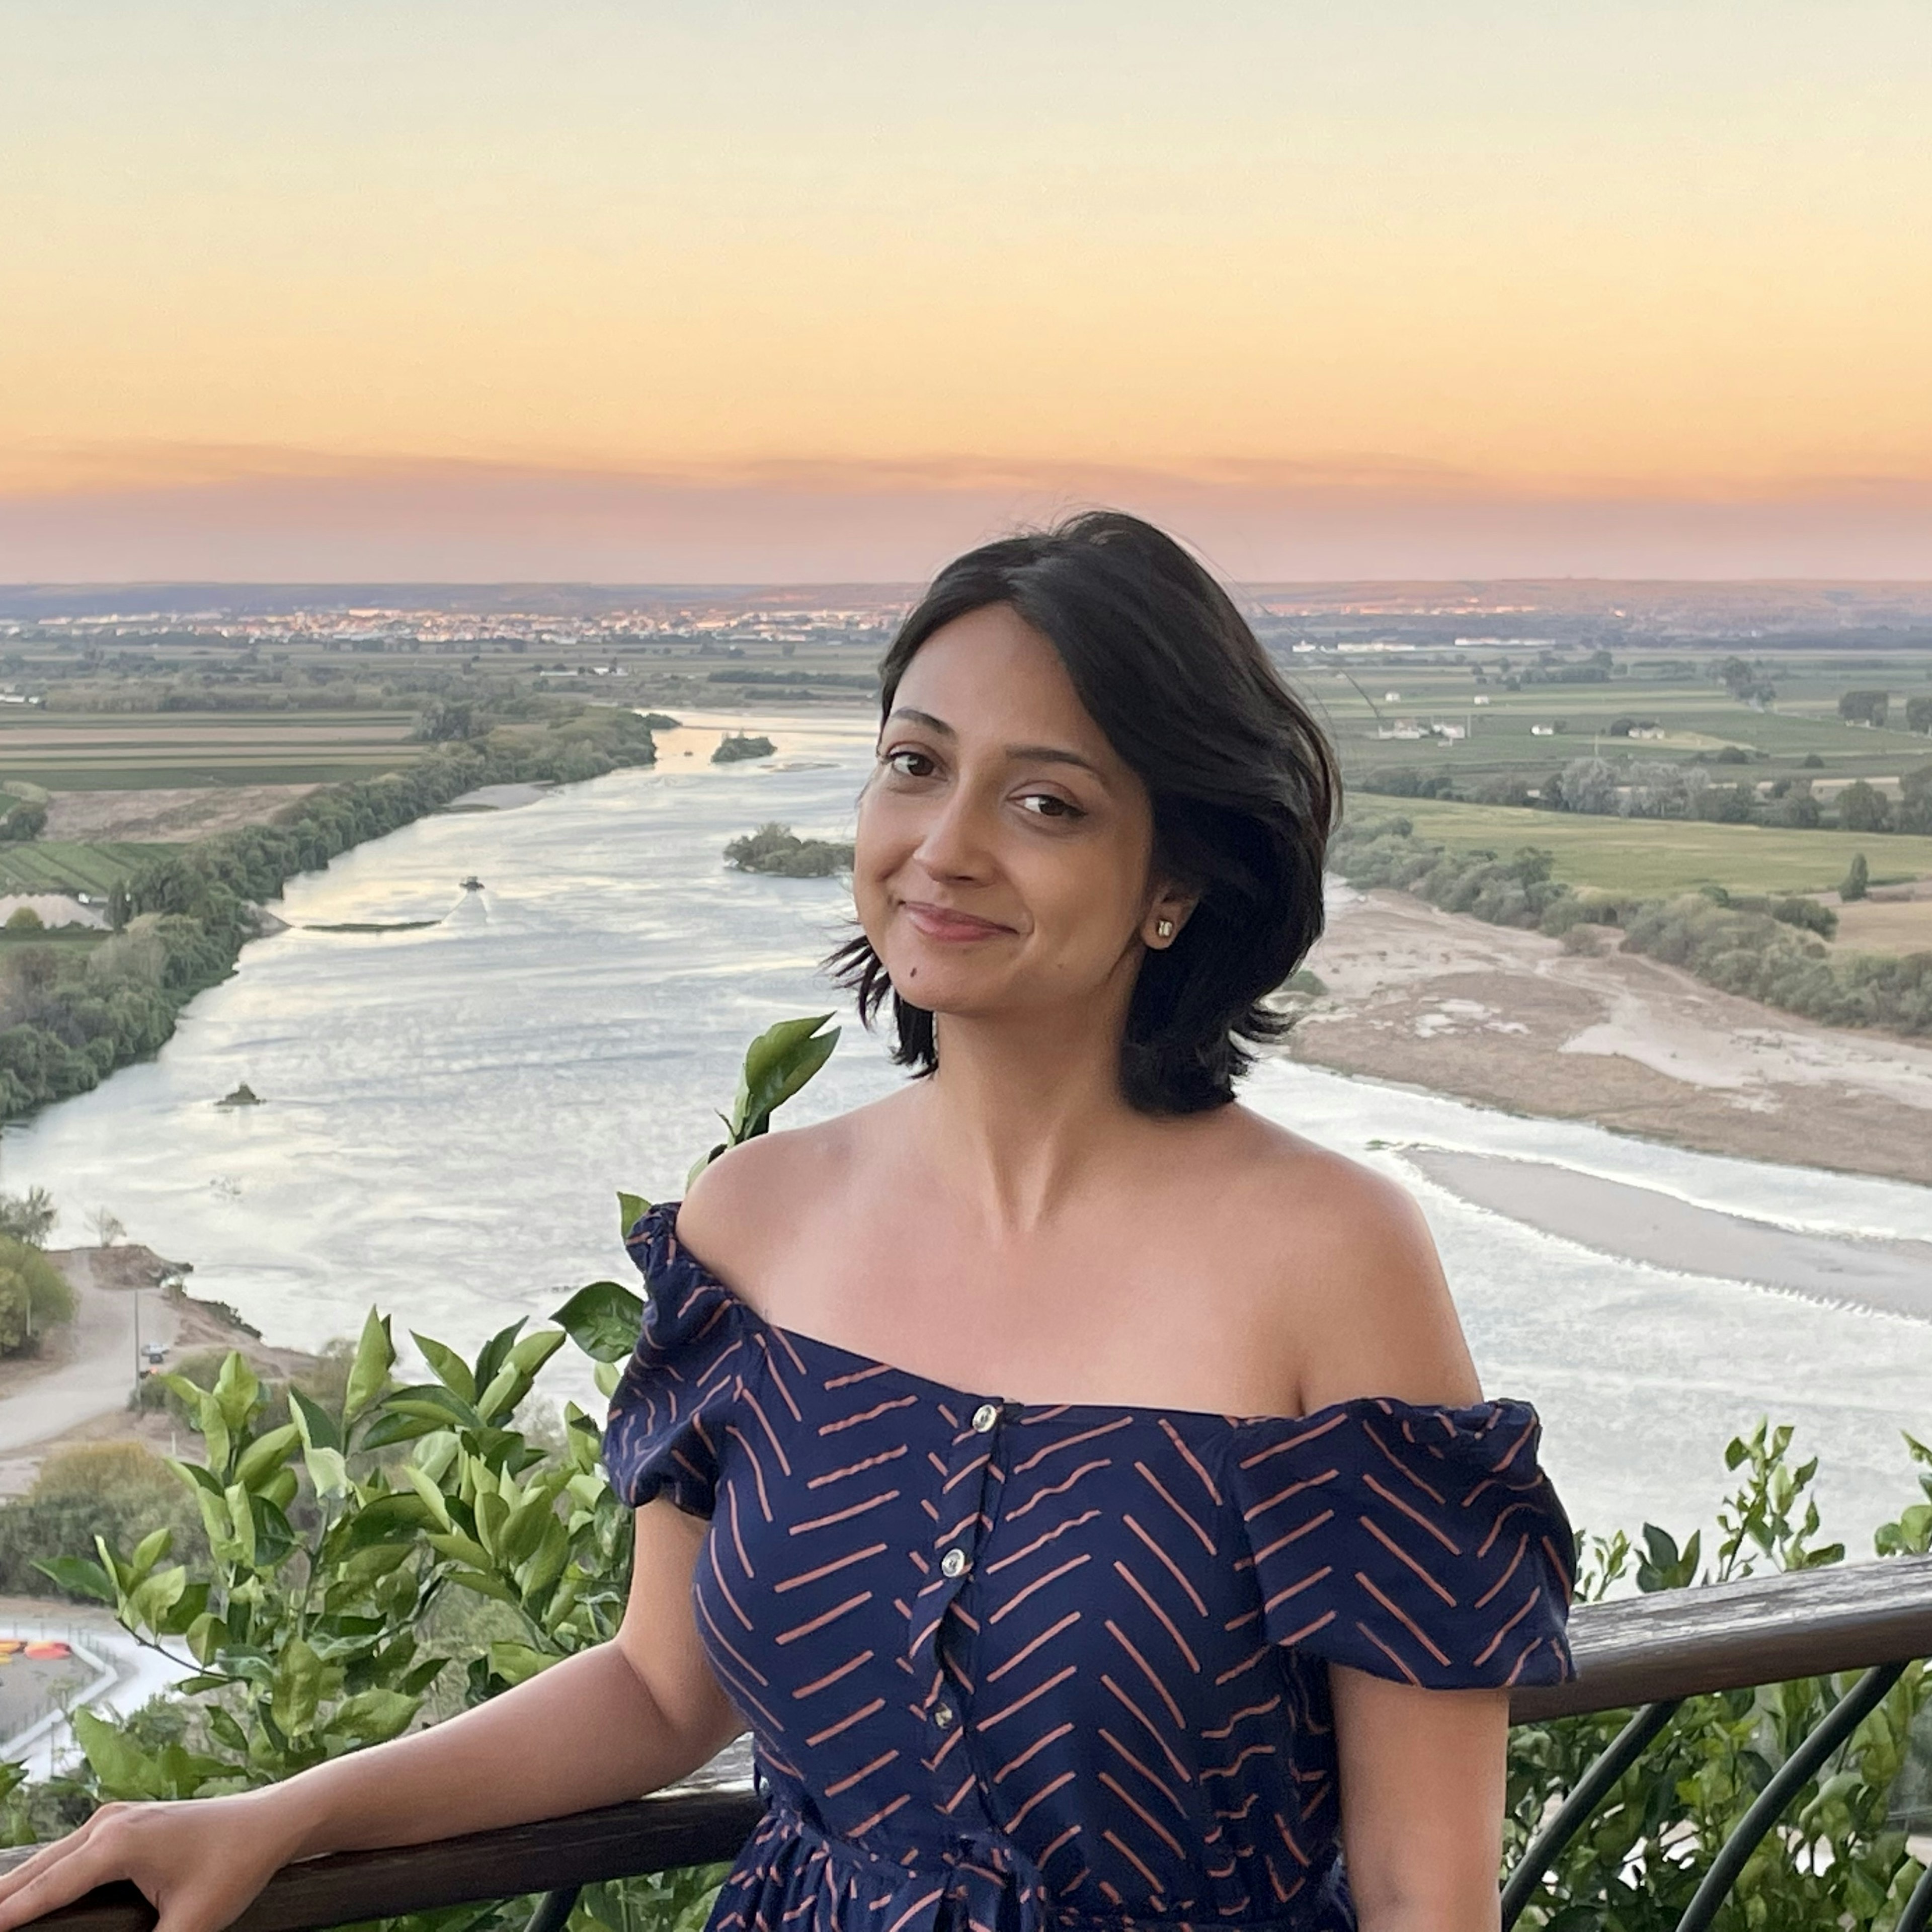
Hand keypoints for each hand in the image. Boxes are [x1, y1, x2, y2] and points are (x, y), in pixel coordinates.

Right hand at [0, 1791, 294, 1931]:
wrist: (272, 1820)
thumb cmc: (236, 1867)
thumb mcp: (191, 1924)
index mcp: (117, 1843)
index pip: (44, 1890)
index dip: (7, 1916)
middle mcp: (108, 1823)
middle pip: (35, 1871)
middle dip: (1, 1901)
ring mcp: (114, 1818)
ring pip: (47, 1859)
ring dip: (17, 1888)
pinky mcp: (122, 1823)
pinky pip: (66, 1853)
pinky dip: (40, 1875)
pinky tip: (25, 1896)